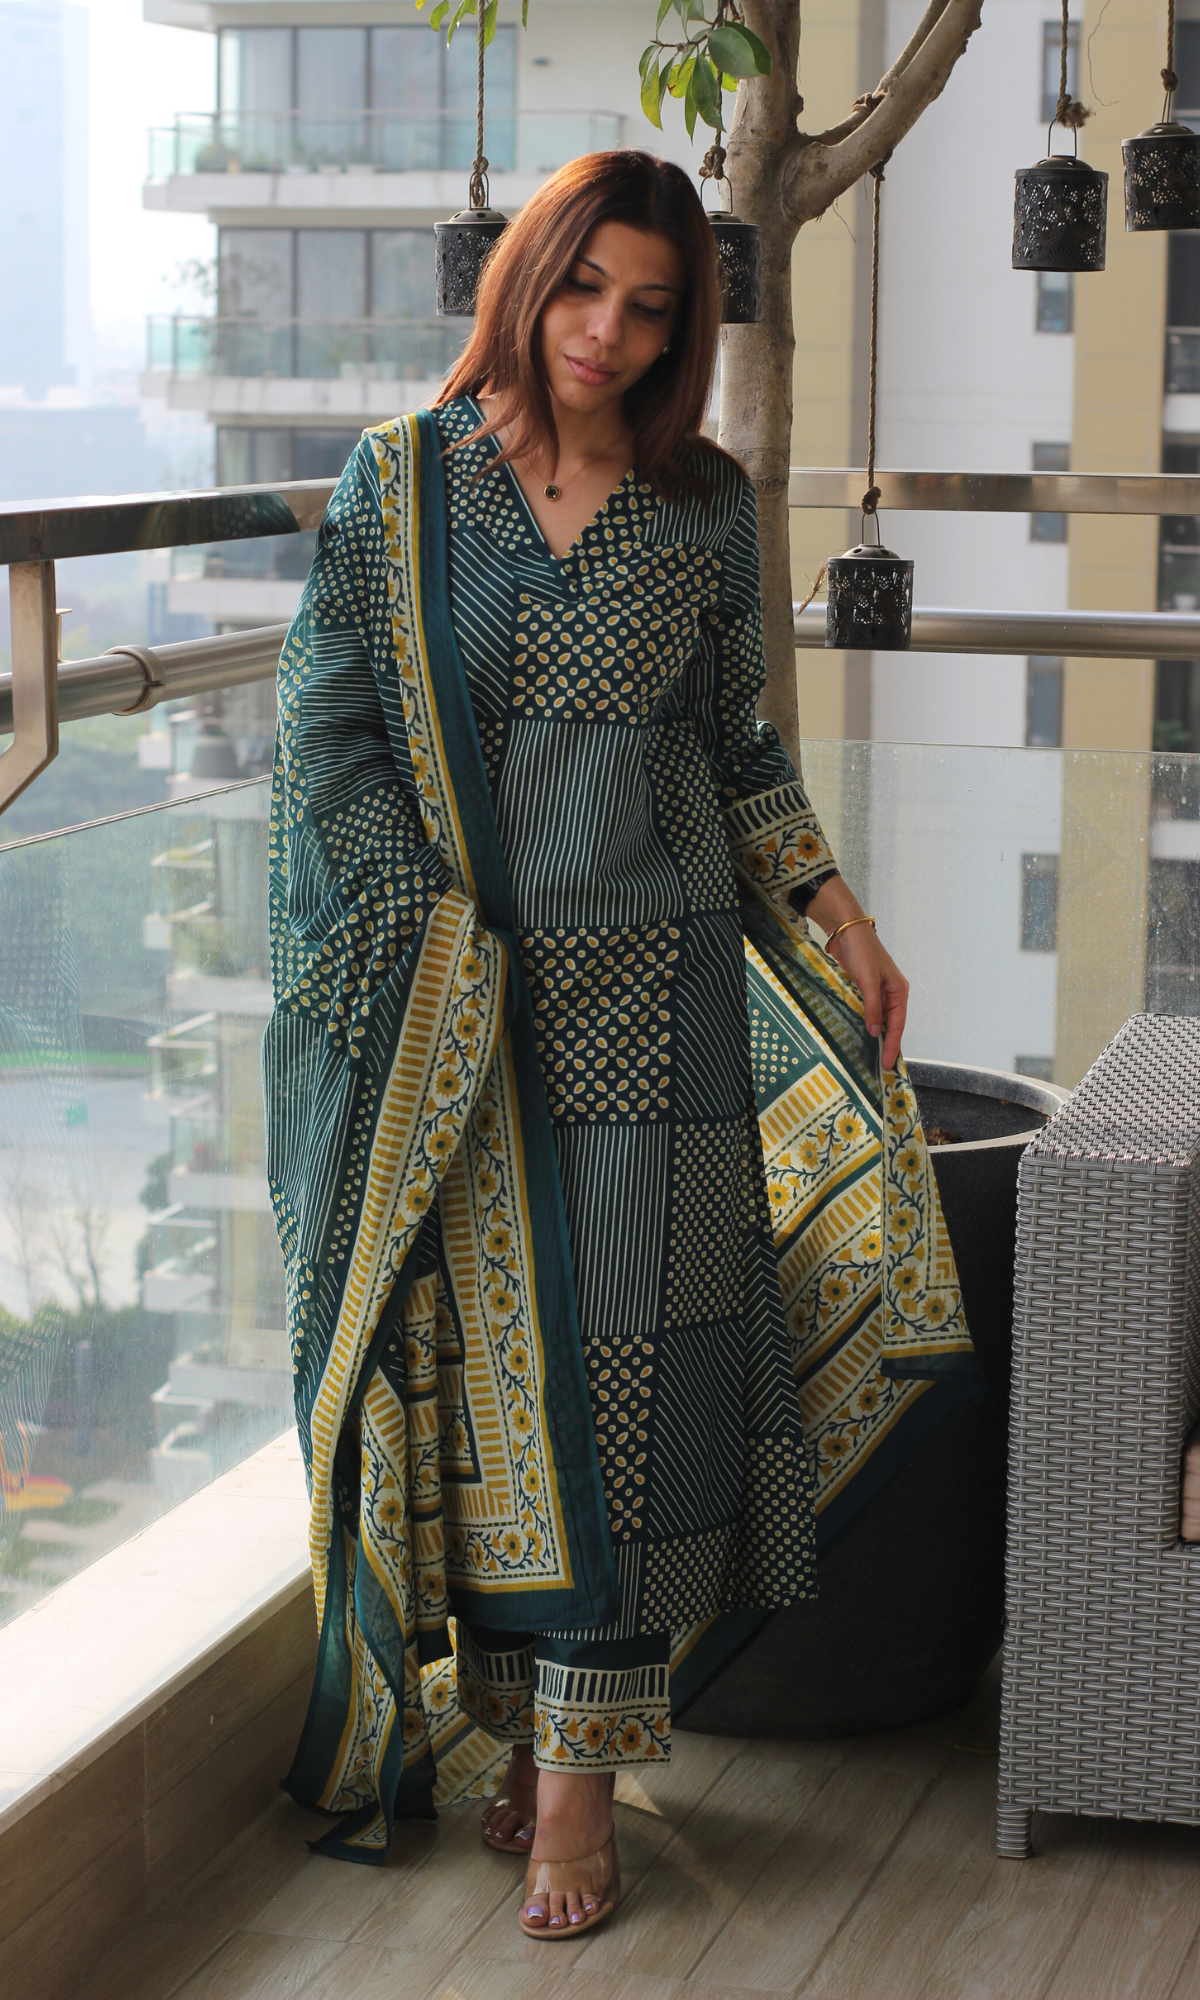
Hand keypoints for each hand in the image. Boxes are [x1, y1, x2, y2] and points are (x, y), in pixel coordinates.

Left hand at [804, 876, 908, 1070]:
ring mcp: (877, 992)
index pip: (898, 1024)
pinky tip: (859, 1037)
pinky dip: (865, 1024)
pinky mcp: (863, 990)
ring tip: (872, 1058)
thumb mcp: (868, 980)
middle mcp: (891, 994)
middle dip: (887, 1044)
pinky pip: (867, 1012)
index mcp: (899, 991)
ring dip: (876, 1036)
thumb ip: (872, 1006)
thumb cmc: (862, 952)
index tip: (888, 1064)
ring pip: (879, 1020)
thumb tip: (874, 1032)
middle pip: (891, 1025)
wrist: (846, 931)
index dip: (893, 1044)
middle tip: (882, 1067)